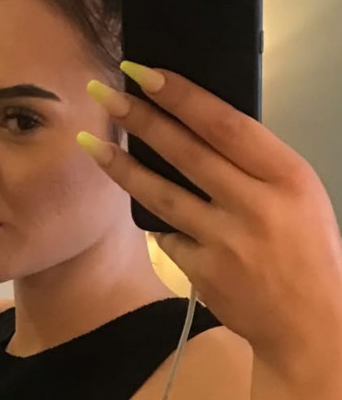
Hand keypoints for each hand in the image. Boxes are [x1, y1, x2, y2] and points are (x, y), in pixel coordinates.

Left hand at [79, 65, 341, 367]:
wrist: (307, 325)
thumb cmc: (308, 255)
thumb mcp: (300, 196)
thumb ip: (258, 167)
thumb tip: (203, 132)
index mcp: (286, 177)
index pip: (225, 125)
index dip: (181, 96)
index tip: (146, 75)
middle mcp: (254, 206)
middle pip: (186, 153)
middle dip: (141, 120)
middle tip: (105, 95)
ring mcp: (225, 242)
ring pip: (162, 196)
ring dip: (123, 167)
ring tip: (92, 145)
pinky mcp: (203, 273)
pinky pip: (168, 237)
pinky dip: (158, 222)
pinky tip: (144, 208)